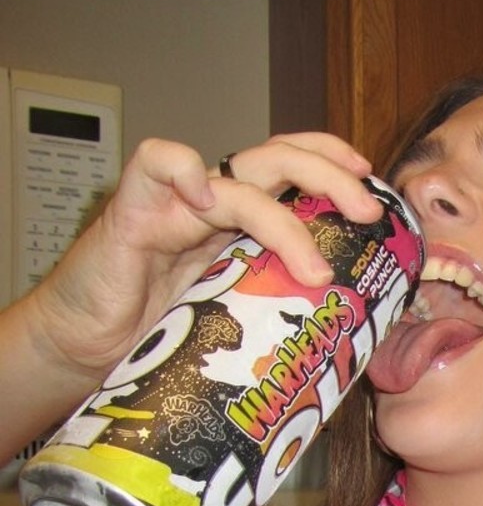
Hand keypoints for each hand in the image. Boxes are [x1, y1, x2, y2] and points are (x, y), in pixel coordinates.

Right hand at [23, 131, 384, 385]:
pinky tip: (202, 196)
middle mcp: (214, 201)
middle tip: (366, 212)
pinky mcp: (135, 212)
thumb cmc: (159, 334)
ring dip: (287, 221)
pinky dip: (182, 168)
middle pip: (279, 159)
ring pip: (240, 177)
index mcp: (241, 220)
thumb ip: (279, 306)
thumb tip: (348, 332)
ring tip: (315, 271)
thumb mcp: (238, 318)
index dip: (334, 167)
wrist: (86, 347)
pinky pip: (158, 164)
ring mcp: (176, 203)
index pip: (294, 170)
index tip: (373, 191)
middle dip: (331, 178)